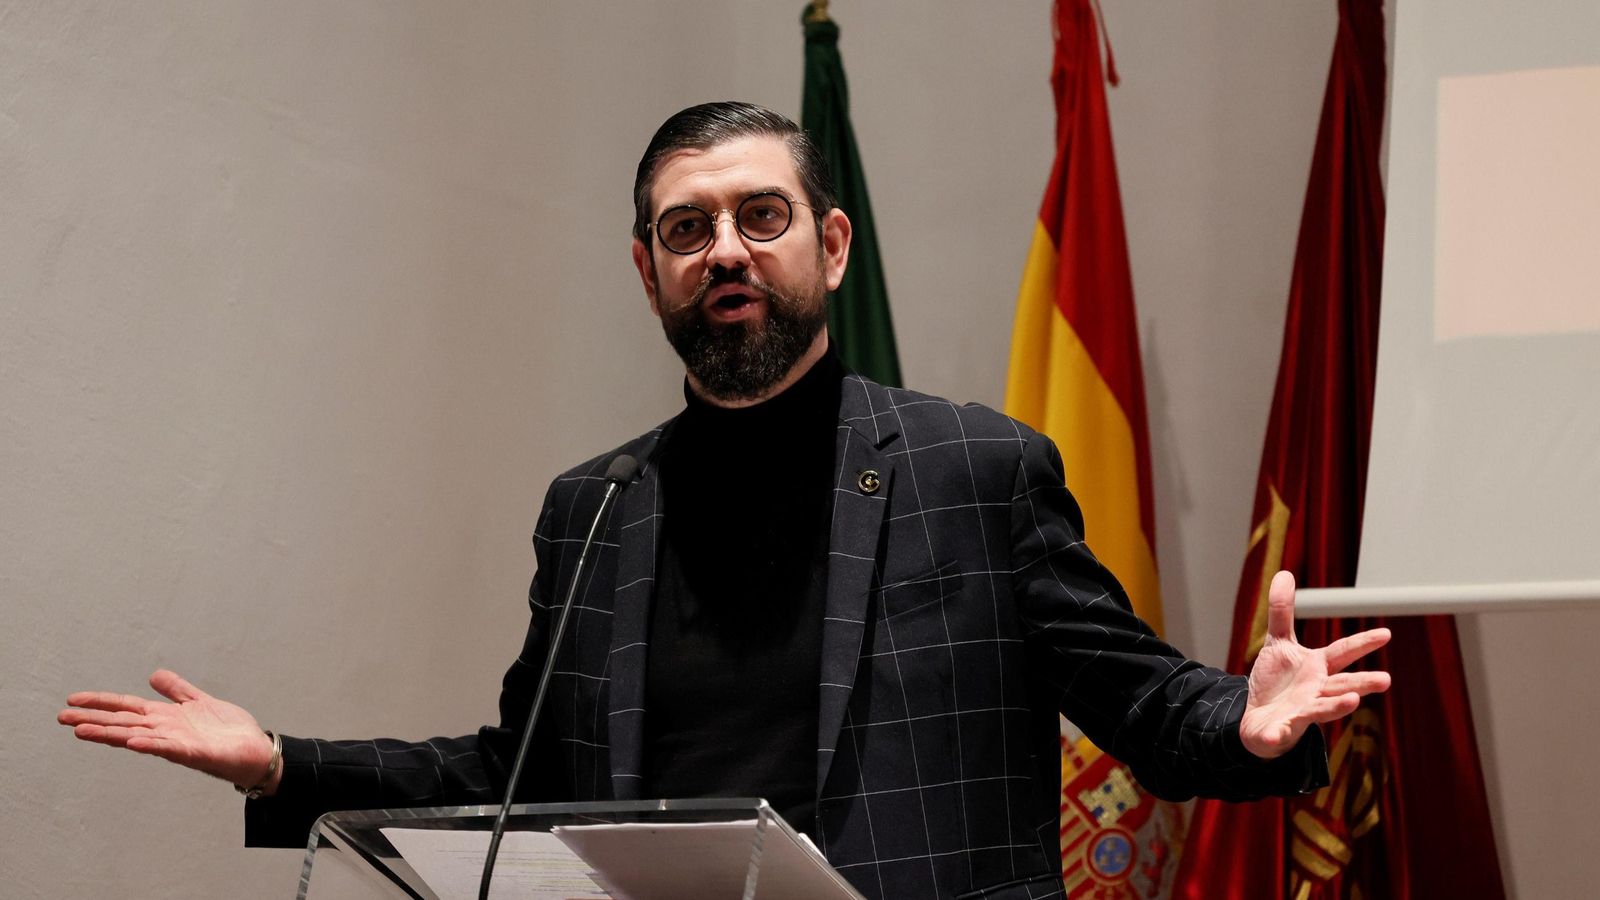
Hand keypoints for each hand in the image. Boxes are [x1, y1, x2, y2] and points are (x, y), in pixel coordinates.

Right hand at [58, 669, 280, 793]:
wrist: (255, 749)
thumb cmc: (228, 730)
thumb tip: (154, 674)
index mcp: (165, 718)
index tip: (73, 700)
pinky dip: (151, 745)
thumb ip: (177, 690)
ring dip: (111, 734)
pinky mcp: (194, 753)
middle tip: (61, 717)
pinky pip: (169, 749)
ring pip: (137, 737)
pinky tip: (134, 742)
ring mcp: (177, 743)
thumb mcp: (200, 702)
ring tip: (83, 730)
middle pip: (123, 723)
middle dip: (93, 720)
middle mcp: (165, 731)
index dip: (101, 703)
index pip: (126, 708)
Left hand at [1239, 571, 1391, 758]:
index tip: (1386, 633)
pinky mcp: (1282, 729)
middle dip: (1362, 682)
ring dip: (1337, 707)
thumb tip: (1284, 574)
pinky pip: (1281, 732)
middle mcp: (1316, 690)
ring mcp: (1302, 711)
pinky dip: (1279, 734)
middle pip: (1342, 684)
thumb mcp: (1278, 643)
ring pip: (1321, 709)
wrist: (1259, 718)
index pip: (1342, 653)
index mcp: (1317, 668)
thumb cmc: (1276, 682)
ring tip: (1353, 702)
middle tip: (1385, 680)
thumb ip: (1282, 611)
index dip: (1362, 643)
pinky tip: (1277, 734)